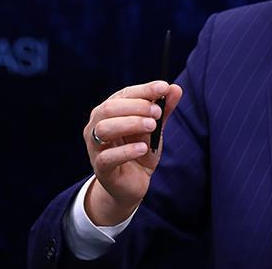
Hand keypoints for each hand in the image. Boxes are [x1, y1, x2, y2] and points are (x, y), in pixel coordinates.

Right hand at [82, 80, 182, 225]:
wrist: (132, 184)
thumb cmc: (140, 151)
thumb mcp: (154, 130)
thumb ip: (163, 111)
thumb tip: (175, 88)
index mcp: (110, 111)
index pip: (124, 94)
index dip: (144, 90)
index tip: (164, 87)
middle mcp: (97, 125)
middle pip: (109, 108)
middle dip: (136, 106)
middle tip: (158, 112)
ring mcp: (95, 146)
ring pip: (104, 128)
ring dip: (130, 124)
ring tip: (152, 126)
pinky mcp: (100, 168)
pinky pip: (108, 157)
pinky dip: (127, 151)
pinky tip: (143, 148)